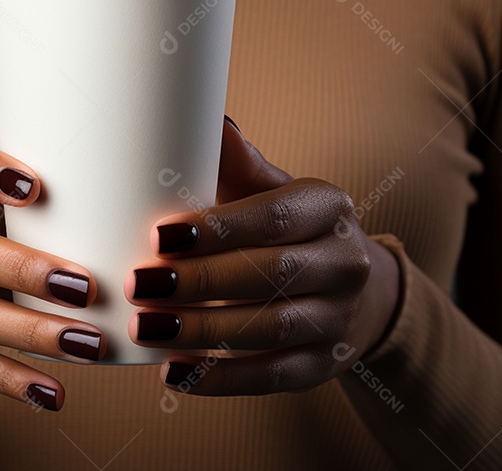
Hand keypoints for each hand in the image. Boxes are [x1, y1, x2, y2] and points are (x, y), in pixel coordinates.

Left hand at [124, 117, 399, 395]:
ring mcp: (338, 318)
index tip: (160, 237)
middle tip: (139, 285)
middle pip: (269, 275)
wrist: (362, 291)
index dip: (217, 229)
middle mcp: (344, 263)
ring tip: (144, 328)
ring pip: (269, 329)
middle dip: (200, 282)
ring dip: (202, 332)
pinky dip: (221, 379)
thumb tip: (213, 123)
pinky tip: (174, 373)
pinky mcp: (323, 365)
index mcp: (327, 207)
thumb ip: (242, 167)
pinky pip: (272, 376)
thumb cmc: (293, 231)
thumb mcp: (277, 193)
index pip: (272, 217)